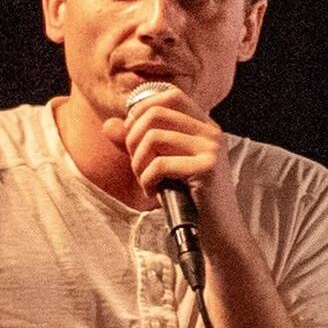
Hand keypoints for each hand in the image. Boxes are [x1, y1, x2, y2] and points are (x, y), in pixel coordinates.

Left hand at [115, 80, 226, 214]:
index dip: (143, 109)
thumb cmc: (189, 198)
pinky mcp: (208, 168)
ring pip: (153, 137)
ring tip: (145, 181)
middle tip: (137, 164)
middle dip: (133, 139)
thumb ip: (136, 143)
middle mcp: (212, 132)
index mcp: (204, 126)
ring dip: (138, 164)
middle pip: (155, 113)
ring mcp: (212, 149)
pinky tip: (154, 193)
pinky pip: (159, 164)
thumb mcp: (161, 164)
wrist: (218, 231)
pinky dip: (147, 181)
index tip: (135, 136)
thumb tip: (108, 125)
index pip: (170, 96)